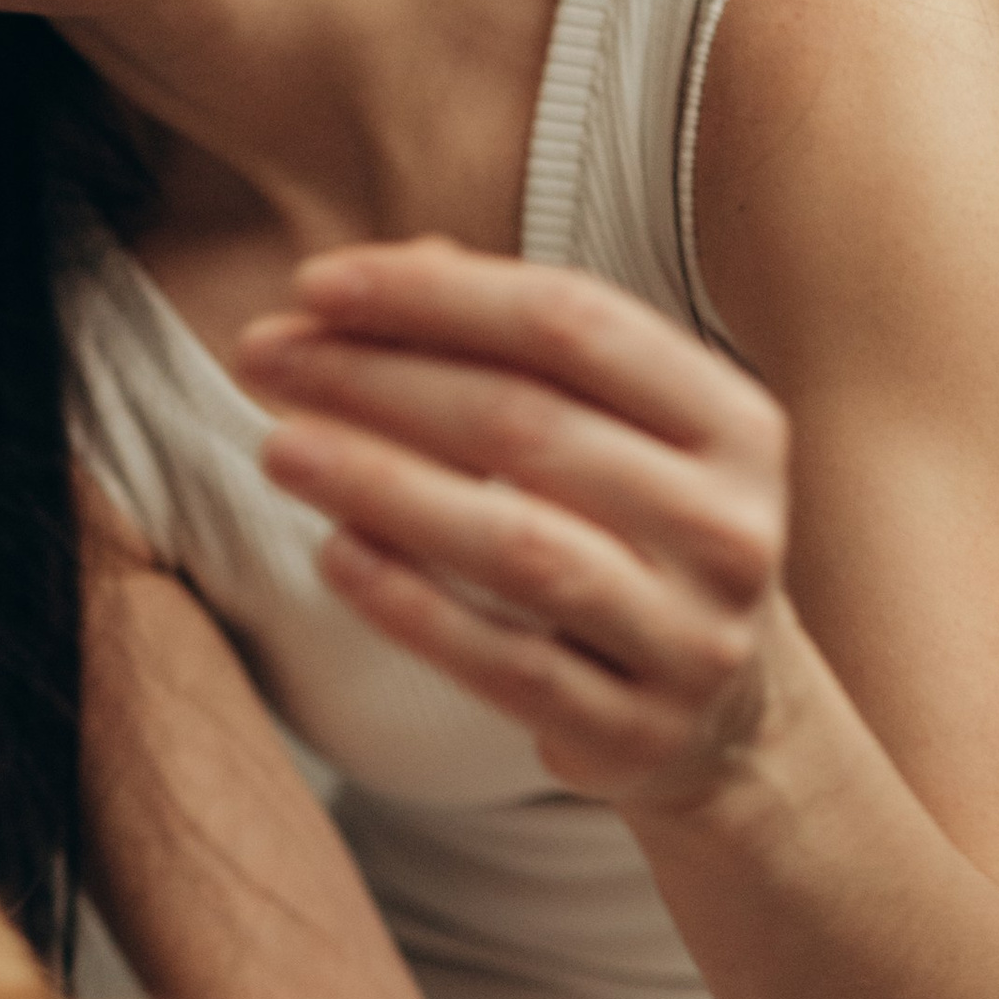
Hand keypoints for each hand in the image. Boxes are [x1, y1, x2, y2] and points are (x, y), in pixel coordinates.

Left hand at [236, 240, 793, 816]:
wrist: (724, 718)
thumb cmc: (638, 539)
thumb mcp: (614, 436)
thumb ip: (517, 349)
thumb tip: (400, 265)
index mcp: (734, 424)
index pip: (573, 324)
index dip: (435, 296)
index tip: (315, 283)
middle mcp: (728, 527)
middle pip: (530, 427)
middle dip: (378, 379)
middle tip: (264, 356)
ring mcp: (689, 639)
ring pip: (517, 548)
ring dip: (380, 487)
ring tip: (280, 448)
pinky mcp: (635, 734)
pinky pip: (502, 663)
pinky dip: (409, 604)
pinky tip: (334, 553)